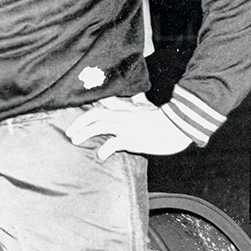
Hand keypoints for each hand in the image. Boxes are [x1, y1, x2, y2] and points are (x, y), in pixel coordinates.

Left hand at [63, 103, 192, 160]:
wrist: (181, 127)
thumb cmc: (166, 118)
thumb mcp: (150, 106)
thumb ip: (140, 101)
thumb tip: (139, 95)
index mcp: (126, 108)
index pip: (103, 101)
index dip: (87, 105)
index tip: (76, 111)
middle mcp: (123, 115)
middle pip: (94, 114)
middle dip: (79, 122)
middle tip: (69, 132)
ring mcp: (126, 126)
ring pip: (98, 125)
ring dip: (84, 133)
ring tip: (75, 140)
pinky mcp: (131, 139)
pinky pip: (112, 144)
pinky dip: (104, 150)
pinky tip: (100, 155)